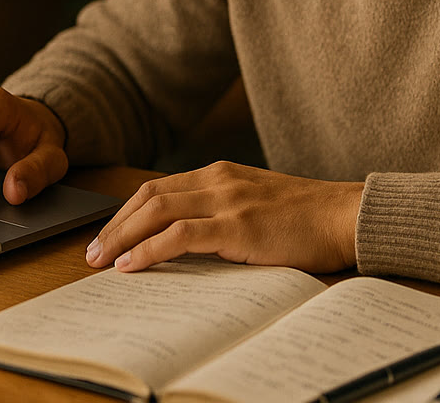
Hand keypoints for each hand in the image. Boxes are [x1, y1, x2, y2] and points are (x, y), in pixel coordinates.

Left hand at [85, 161, 362, 273]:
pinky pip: (181, 235)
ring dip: (122, 237)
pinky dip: (150, 249)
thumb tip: (186, 240)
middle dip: (115, 225)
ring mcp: (228, 200)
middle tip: (93, 252)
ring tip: (102, 261)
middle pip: (148, 197)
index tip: (109, 236)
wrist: (347, 215)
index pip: (158, 188)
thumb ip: (223, 211)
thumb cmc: (308, 218)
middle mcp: (218, 180)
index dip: (126, 212)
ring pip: (156, 211)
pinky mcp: (238, 226)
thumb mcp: (257, 204)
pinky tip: (133, 265)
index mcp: (221, 173)